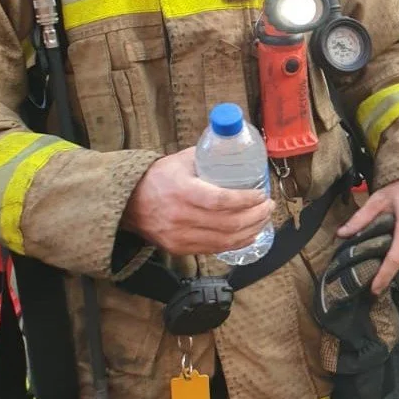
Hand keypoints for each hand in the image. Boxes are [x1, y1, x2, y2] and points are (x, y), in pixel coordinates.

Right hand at [122, 147, 274, 256]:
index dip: (245, 199)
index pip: (221, 200)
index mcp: (182, 191)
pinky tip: (249, 234)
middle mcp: (181, 217)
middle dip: (255, 215)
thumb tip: (235, 148)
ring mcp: (180, 236)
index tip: (261, 194)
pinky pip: (215, 249)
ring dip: (251, 231)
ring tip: (263, 219)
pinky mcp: (181, 249)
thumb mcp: (180, 160)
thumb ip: (207, 156)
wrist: (129, 204)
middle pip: (228, 223)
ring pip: (225, 240)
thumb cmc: (157, 178)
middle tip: (268, 206)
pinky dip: (237, 243)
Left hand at [337, 173, 398, 293]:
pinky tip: (394, 242)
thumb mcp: (379, 199)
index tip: (374, 288)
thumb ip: (361, 218)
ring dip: (396, 256)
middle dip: (387, 268)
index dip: (384, 276)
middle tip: (371, 273)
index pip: (394, 259)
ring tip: (380, 256)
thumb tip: (343, 233)